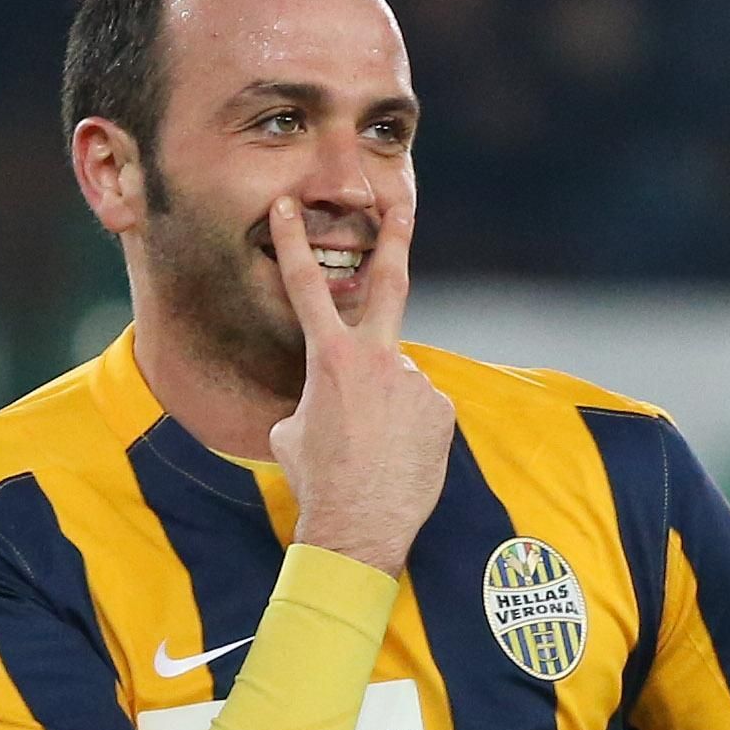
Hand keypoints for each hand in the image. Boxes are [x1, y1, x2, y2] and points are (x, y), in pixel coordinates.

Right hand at [267, 197, 452, 576]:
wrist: (358, 526)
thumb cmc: (317, 481)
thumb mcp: (293, 432)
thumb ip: (315, 397)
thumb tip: (329, 400)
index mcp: (330, 358)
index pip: (306, 287)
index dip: (292, 243)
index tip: (288, 206)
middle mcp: (378, 359)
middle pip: (388, 283)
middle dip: (394, 237)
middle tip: (401, 202)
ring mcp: (414, 382)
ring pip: (397, 381)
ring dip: (385, 408)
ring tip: (373, 451)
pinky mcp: (441, 409)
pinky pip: (420, 409)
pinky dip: (407, 429)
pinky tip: (396, 458)